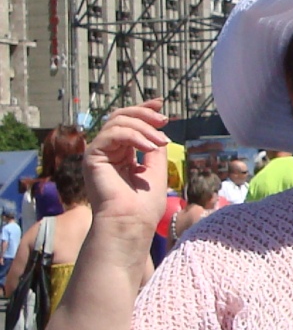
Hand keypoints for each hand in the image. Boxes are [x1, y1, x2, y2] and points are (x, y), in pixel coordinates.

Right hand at [84, 99, 169, 233]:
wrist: (131, 223)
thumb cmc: (144, 206)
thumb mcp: (156, 170)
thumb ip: (154, 149)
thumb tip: (159, 131)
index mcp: (121, 155)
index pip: (129, 124)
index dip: (143, 110)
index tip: (161, 105)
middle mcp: (108, 152)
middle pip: (121, 117)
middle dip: (144, 114)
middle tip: (163, 119)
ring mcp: (98, 153)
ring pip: (118, 122)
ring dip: (143, 127)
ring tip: (161, 142)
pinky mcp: (92, 156)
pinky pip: (112, 134)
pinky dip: (134, 136)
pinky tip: (150, 148)